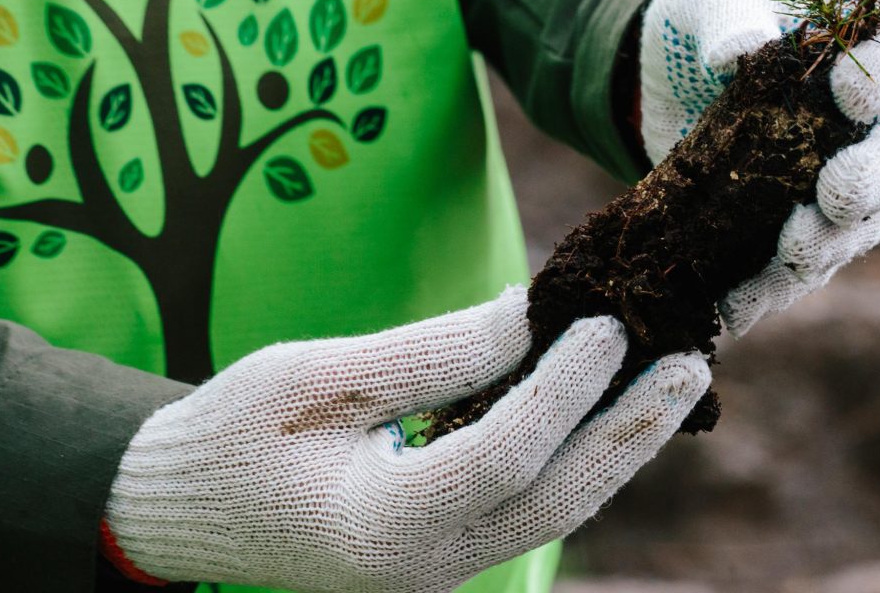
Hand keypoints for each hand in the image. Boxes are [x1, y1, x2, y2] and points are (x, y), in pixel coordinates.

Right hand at [102, 286, 707, 592]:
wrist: (186, 509)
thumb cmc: (234, 434)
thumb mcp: (312, 377)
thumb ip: (426, 355)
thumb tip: (529, 314)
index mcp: (379, 527)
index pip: (504, 454)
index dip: (562, 385)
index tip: (603, 320)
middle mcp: (424, 566)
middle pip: (558, 497)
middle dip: (630, 428)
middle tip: (693, 361)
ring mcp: (441, 572)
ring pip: (559, 510)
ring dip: (623, 444)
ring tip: (679, 382)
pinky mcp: (449, 554)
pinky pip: (535, 507)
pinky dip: (582, 457)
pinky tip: (619, 410)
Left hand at [640, 0, 879, 334]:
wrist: (686, 69)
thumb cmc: (721, 12)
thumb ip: (731, 15)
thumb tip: (734, 49)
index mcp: (877, 37)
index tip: (849, 92)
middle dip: (875, 180)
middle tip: (836, 194)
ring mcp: (859, 176)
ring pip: (869, 221)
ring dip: (832, 243)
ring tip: (791, 252)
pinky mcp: (816, 225)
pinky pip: (810, 264)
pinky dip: (775, 287)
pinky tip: (737, 304)